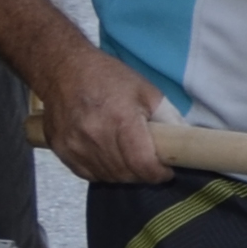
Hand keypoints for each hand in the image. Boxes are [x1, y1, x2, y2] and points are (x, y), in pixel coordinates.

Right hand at [35, 48, 176, 185]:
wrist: (63, 70)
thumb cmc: (107, 77)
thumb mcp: (146, 90)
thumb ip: (167, 117)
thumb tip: (184, 139)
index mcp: (121, 120)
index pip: (142, 164)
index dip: (158, 173)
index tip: (166, 171)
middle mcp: (95, 136)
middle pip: (126, 174)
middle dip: (144, 174)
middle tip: (151, 164)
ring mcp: (75, 145)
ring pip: (107, 177)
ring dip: (124, 174)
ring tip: (131, 161)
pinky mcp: (62, 150)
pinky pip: (88, 174)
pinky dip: (103, 172)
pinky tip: (110, 159)